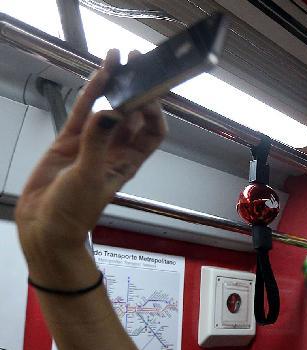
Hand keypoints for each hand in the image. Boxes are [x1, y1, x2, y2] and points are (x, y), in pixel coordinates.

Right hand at [15, 49, 166, 259]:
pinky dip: (90, 94)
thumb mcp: (89, 178)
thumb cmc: (73, 213)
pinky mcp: (69, 141)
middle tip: (137, 62)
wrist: (45, 227)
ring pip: (108, 108)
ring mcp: (93, 144)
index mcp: (129, 163)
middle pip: (134, 115)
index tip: (150, 91)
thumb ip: (96, 145)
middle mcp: (115, 151)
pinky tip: (97, 75)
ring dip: (114, 85)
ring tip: (117, 57)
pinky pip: (82, 112)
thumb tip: (109, 114)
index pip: (152, 132)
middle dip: (138, 89)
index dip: (154, 111)